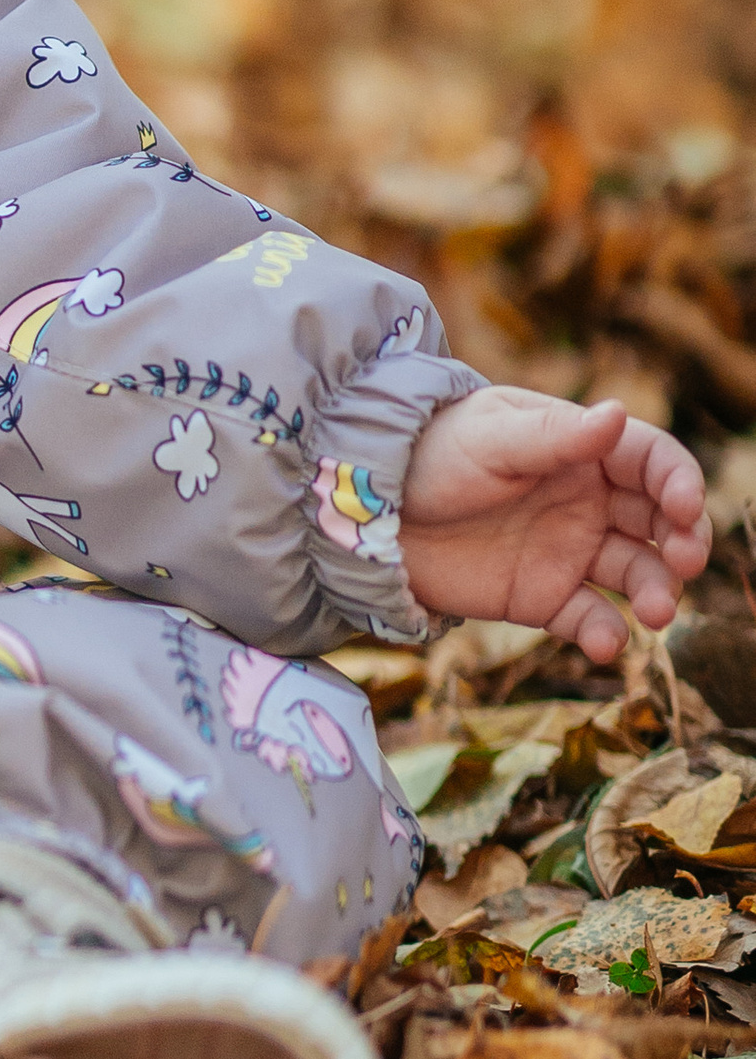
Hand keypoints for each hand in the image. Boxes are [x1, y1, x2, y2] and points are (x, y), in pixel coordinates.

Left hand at [399, 388, 709, 665]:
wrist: (372, 511)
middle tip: (685, 562)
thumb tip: (617, 414)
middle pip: (660, 522)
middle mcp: (588, 500)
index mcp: (583, 449)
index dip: (680, 483)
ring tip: (656, 612)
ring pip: (636, 573)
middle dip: (684, 542)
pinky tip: (606, 644)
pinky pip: (588, 618)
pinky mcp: (543, 596)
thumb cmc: (430, 454)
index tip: (685, 509)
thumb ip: (555, 437)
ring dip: (657, 592)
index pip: (654, 462)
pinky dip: (605, 634)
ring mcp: (569, 551)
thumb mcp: (490, 438)